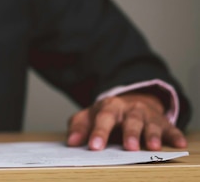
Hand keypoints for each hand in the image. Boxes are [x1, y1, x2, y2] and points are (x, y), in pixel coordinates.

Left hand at [66, 92, 186, 150]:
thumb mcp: (89, 117)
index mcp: (109, 107)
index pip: (103, 119)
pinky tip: (178, 144)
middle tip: (128, 148)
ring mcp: (147, 115)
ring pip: (150, 124)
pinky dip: (175, 136)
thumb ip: (79, 128)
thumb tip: (71, 142)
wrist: (130, 102)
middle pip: (130, 120)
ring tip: (153, 147)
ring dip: (152, 135)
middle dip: (130, 134)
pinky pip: (171, 129)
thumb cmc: (106, 115)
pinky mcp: (163, 123)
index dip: (99, 133)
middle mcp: (130, 109)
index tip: (94, 147)